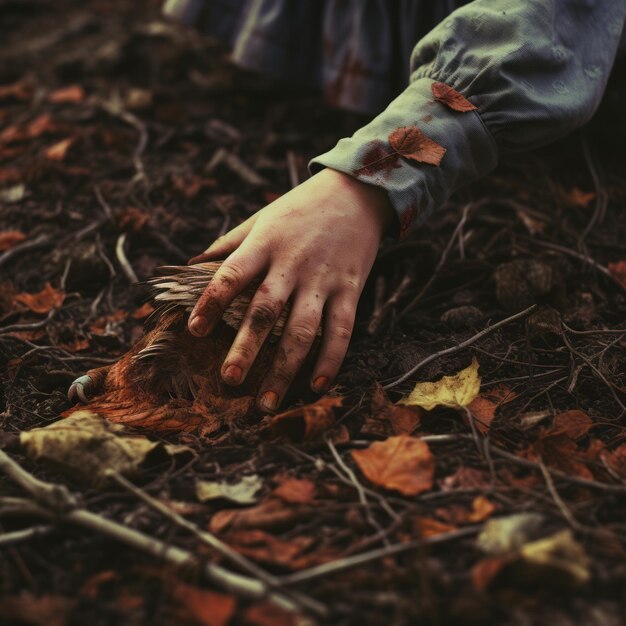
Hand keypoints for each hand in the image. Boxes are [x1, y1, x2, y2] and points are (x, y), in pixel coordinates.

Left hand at [187, 168, 394, 411]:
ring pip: (302, 330)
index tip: (194, 331)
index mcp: (264, 244)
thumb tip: (190, 267)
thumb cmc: (300, 209)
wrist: (357, 192)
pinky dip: (330, 360)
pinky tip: (317, 386)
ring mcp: (324, 279)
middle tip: (230, 381)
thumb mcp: (260, 218)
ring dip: (285, 369)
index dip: (212, 303)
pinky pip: (341, 331)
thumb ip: (228, 244)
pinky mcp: (351, 289)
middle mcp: (293, 264)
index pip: (232, 275)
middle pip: (265, 311)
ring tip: (268, 403)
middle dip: (246, 348)